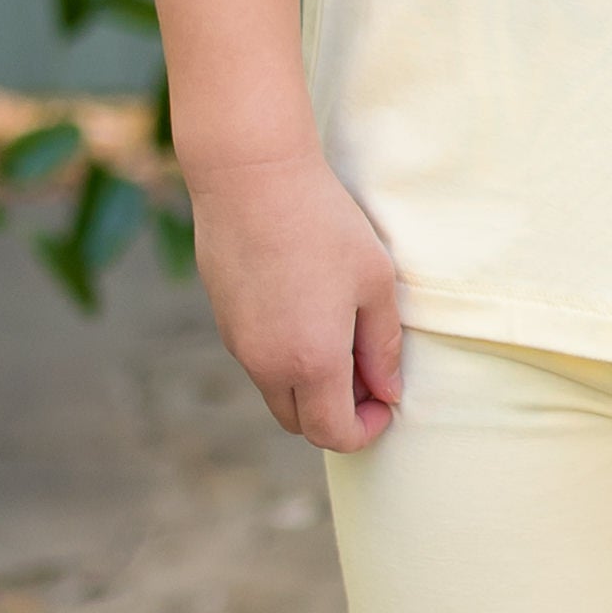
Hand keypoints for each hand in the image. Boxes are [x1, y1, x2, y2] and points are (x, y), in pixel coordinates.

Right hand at [191, 147, 403, 449]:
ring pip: (277, 392)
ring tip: (338, 332)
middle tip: (365, 369)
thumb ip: (383, 347)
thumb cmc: (324, 224)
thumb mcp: (375, 283)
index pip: (334, 434)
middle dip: (336, 412)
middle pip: (301, 423)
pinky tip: (305, 308)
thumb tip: (387, 391)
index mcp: (311, 362)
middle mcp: (267, 364)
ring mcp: (238, 344)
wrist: (251, 177)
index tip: (385, 400)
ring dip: (309, 384)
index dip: (366, 430)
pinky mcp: (223, 321)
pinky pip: (258, 360)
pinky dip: (284, 358)